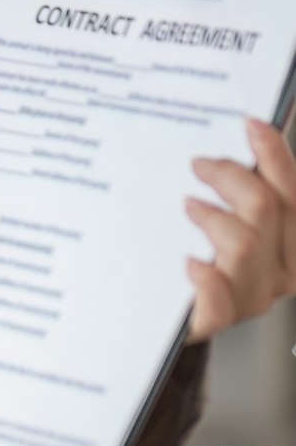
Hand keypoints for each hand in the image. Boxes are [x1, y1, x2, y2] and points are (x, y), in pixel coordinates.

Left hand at [186, 119, 295, 340]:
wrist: (163, 321)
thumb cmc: (195, 268)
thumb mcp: (224, 222)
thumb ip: (238, 191)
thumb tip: (241, 136)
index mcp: (290, 245)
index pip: (292, 193)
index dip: (276, 155)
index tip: (252, 124)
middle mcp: (279, 272)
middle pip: (270, 207)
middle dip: (232, 174)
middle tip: (200, 164)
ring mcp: (251, 297)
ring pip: (245, 242)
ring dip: (212, 215)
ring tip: (188, 207)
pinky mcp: (218, 317)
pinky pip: (220, 296)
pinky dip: (205, 275)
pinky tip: (189, 263)